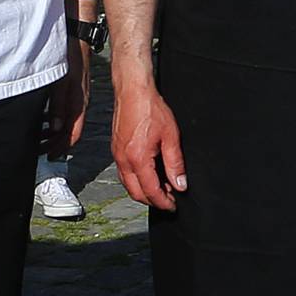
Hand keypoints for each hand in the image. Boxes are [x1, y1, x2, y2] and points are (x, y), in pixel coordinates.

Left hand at [42, 41, 91, 157]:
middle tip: (39, 148)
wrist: (77, 32)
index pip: (72, 135)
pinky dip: (53, 118)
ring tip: (38, 136)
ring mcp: (76, 94)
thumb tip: (55, 128)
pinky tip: (43, 116)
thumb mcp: (61, 82)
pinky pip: (64, 110)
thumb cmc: (71, 54)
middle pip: (68, 131)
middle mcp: (79, 101)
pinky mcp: (72, 87)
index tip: (47, 154)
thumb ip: (58, 105)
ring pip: (66, 121)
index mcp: (78, 103)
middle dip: (54, 142)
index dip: (60, 148)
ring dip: (53, 131)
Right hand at [111, 77, 186, 212]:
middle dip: (153, 201)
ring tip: (161, 188)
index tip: (174, 205)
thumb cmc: (150, 107)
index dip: (164, 202)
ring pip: (128, 185)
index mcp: (138, 158)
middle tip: (169, 200)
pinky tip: (149, 174)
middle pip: (136, 193)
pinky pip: (124, 173)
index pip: (151, 191)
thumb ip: (175, 163)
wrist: (132, 90)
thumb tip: (180, 184)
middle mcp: (124, 160)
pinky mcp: (116, 149)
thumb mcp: (170, 136)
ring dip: (144, 191)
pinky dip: (136, 180)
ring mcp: (117, 155)